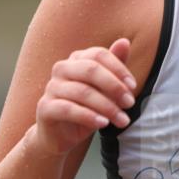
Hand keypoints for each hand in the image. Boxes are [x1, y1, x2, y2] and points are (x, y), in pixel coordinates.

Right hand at [32, 38, 136, 155]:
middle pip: (90, 70)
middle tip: (129, 103)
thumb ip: (114, 66)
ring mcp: (51, 87)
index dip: (118, 69)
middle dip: (114, 87)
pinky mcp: (45, 107)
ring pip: (82, 92)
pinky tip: (103, 124)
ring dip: (107, 107)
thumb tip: (124, 42)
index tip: (133, 86)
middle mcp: (61, 69)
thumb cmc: (86, 108)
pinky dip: (89, 116)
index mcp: (76, 59)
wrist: (61, 136)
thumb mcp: (104, 89)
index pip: (98, 54)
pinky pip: (68, 109)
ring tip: (122, 120)